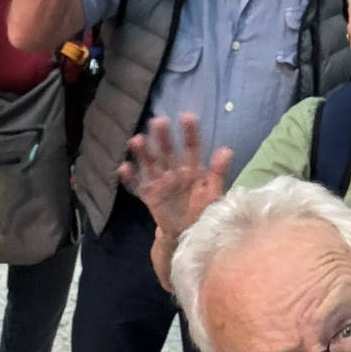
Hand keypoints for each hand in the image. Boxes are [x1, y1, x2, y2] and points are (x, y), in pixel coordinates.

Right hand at [121, 113, 232, 288]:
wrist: (189, 235)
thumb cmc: (204, 212)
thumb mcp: (214, 192)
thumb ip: (218, 172)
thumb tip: (226, 150)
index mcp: (193, 169)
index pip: (192, 147)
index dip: (189, 132)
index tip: (186, 116)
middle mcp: (175, 172)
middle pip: (168, 152)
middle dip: (163, 137)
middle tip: (157, 121)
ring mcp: (161, 183)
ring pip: (151, 164)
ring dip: (143, 152)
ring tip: (136, 140)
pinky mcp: (149, 195)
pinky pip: (138, 185)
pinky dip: (130, 178)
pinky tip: (124, 167)